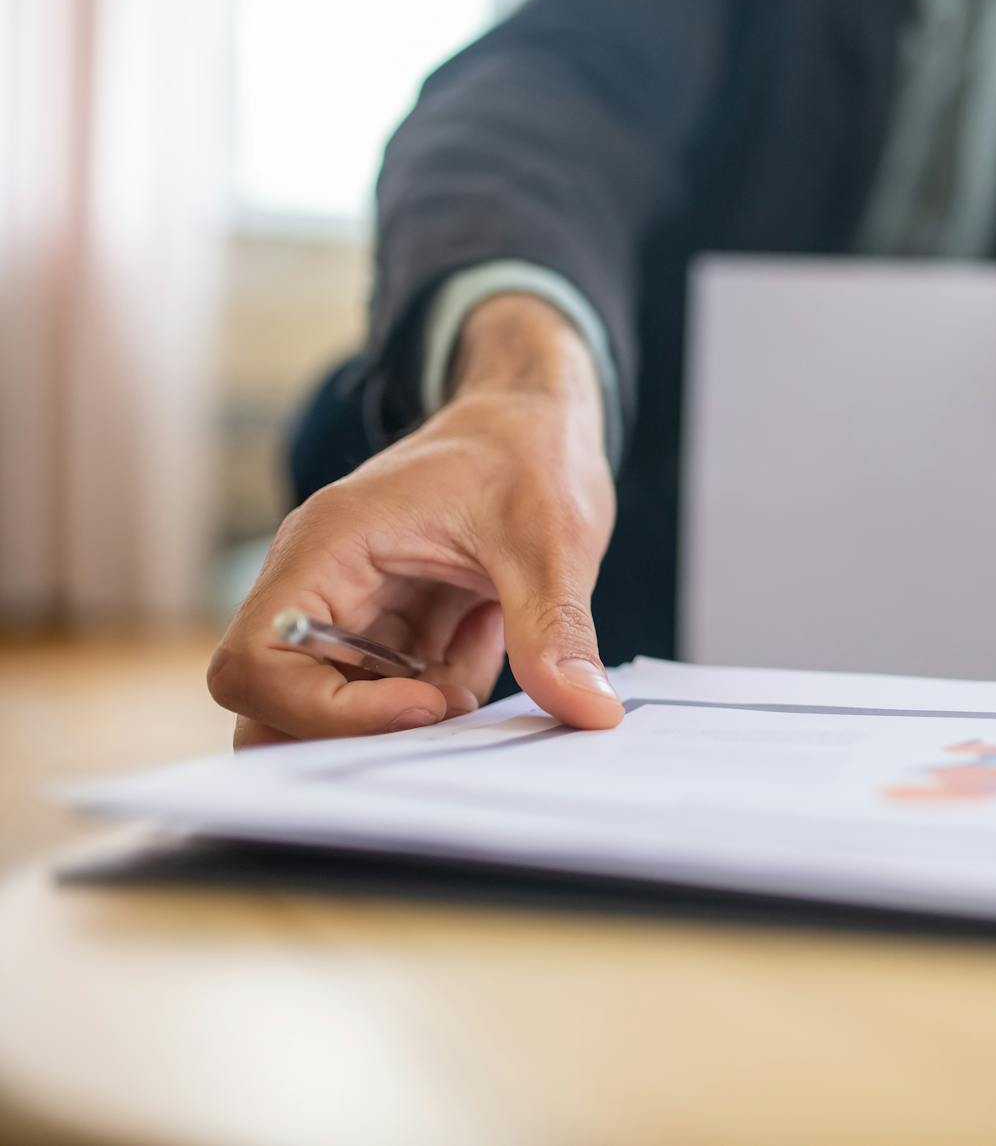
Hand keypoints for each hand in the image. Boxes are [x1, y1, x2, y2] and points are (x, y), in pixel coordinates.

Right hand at [209, 295, 624, 746]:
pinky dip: (444, 688)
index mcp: (328, 547)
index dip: (323, 711)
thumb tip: (588, 713)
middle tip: (451, 707)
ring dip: (416, 708)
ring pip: (337, 708)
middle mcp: (318, 582)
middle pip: (276, 703)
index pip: (255, 665)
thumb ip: (557, 628)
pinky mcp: (386, 629)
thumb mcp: (554, 540)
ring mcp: (349, 610)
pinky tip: (487, 630)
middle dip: (360, 729)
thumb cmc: (528, 451)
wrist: (538, 418)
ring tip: (484, 643)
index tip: (422, 705)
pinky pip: (393, 692)